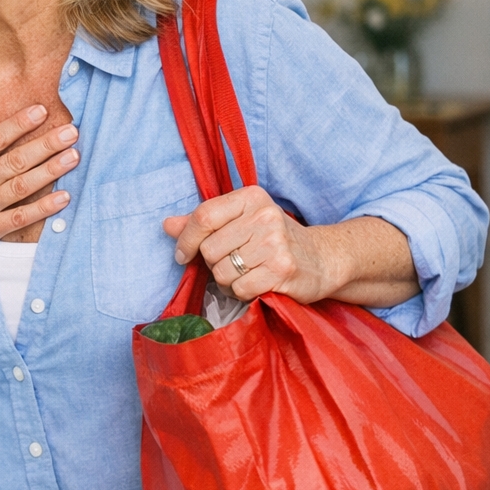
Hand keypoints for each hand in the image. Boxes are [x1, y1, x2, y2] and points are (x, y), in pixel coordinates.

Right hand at [0, 102, 78, 285]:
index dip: (19, 123)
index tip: (41, 110)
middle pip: (16, 160)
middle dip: (46, 144)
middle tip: (72, 130)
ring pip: (22, 186)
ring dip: (51, 170)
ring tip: (73, 156)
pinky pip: (19, 219)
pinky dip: (42, 209)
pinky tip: (63, 198)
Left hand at [163, 186, 330, 302]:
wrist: (322, 258)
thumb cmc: (272, 239)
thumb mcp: (239, 221)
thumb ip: (203, 222)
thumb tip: (167, 225)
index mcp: (250, 197)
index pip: (203, 216)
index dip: (186, 240)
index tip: (183, 254)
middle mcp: (263, 216)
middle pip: (210, 249)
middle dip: (213, 263)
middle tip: (232, 263)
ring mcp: (275, 243)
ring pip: (222, 272)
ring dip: (227, 281)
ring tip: (246, 273)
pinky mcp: (282, 269)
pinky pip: (240, 288)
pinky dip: (242, 292)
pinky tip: (257, 284)